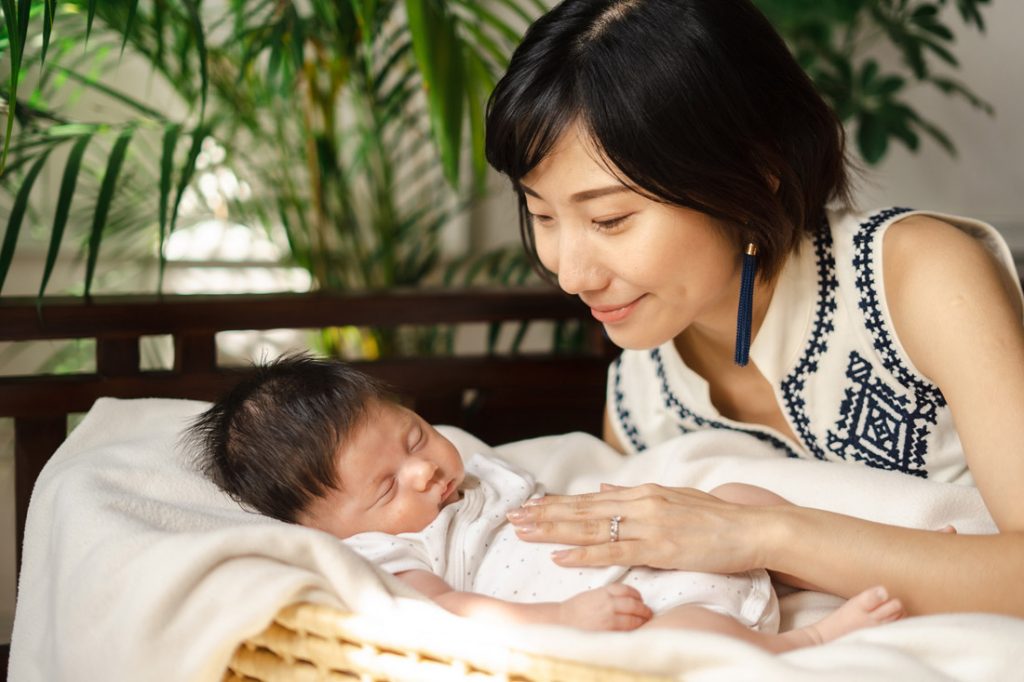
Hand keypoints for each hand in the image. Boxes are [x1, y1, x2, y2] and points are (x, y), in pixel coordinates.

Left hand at [506, 483, 766, 573]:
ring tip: (525, 532)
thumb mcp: (672, 498)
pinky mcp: (658, 547)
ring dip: (554, 531)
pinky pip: (613, 552)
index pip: (589, 501)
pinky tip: (560, 557)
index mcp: (642, 493)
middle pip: (582, 511)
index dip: (557, 504)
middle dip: (545, 515)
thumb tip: (600, 492)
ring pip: (590, 529)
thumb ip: (634, 496)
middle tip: (513, 518)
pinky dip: (584, 555)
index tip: (530, 507)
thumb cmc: (715, 519)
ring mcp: (647, 524)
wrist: (750, 528)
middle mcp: (639, 504)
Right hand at [558, 584, 651, 630]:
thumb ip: (607, 595)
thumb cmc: (574, 610)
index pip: (626, 590)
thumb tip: (625, 599)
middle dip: (644, 609)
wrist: (561, 623)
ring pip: (634, 619)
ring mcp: (610, 619)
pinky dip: (634, 630)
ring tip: (645, 622)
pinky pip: (628, 631)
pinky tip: (636, 631)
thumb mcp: (591, 595)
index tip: (640, 599)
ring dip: (642, 621)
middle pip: (634, 604)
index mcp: (603, 592)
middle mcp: (608, 604)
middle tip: (648, 613)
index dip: (636, 594)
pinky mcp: (609, 632)